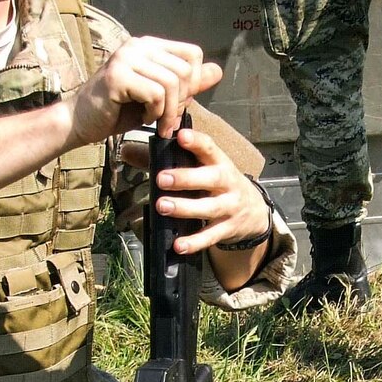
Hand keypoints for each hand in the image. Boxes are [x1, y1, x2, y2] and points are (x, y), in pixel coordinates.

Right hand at [66, 37, 222, 146]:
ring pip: (171, 83)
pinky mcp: (117, 75)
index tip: (180, 103)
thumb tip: (217, 71)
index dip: (194, 81)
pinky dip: (154, 113)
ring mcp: (126, 57)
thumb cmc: (118, 110)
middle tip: (167, 121)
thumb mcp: (160, 97)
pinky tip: (142, 119)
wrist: (81, 122)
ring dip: (168, 112)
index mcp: (150, 46)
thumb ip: (186, 84)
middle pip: (184, 70)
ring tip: (156, 123)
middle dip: (181, 102)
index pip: (193, 54)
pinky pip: (154, 94)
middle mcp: (138, 45)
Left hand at [143, 127, 270, 255]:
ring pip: (208, 208)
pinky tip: (179, 245)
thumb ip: (166, 160)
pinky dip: (195, 242)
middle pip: (211, 178)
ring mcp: (230, 207)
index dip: (196, 141)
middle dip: (186, 178)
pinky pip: (211, 236)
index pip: (210, 147)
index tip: (181, 136)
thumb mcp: (202, 168)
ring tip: (163, 207)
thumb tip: (127, 153)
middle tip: (161, 178)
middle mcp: (227, 183)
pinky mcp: (228, 228)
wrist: (254, 212)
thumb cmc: (219, 184)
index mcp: (219, 163)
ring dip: (185, 208)